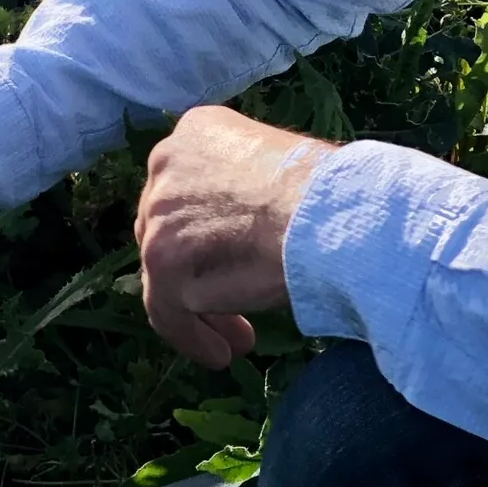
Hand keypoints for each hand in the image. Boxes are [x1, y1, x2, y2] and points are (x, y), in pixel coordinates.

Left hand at [136, 106, 333, 370]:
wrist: (327, 215)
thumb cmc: (325, 195)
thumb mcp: (273, 168)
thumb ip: (241, 189)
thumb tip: (236, 232)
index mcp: (196, 130)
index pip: (184, 190)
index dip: (206, 236)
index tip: (235, 262)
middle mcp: (167, 160)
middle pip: (167, 229)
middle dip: (199, 272)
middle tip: (237, 309)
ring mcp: (160, 209)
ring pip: (164, 272)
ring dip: (198, 310)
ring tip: (238, 339)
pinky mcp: (163, 257)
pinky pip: (167, 310)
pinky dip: (191, 337)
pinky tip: (222, 356)